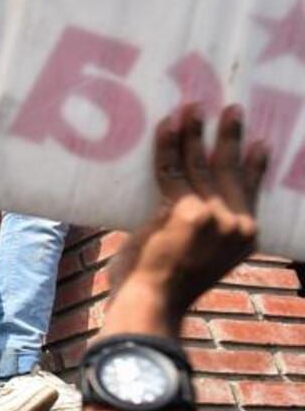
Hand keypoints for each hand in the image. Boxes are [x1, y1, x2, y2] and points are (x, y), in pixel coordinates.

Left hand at [106, 104, 267, 333]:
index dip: (255, 165)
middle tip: (230, 109)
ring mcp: (213, 216)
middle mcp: (236, 225)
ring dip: (194, 131)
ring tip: (192, 106)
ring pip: (200, 164)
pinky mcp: (184, 210)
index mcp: (245, 238)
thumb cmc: (164, 285)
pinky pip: (171, 169)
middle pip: (231, 170)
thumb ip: (200, 231)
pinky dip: (167, 144)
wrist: (151, 303)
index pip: (253, 191)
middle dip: (229, 136)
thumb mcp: (197, 257)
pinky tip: (166, 124)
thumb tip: (180, 203)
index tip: (259, 142)